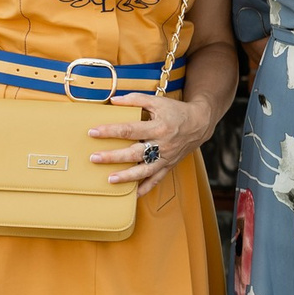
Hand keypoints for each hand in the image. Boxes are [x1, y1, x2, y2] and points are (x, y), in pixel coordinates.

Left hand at [90, 91, 214, 193]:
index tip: (93, 132)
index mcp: (157, 127)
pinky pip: (157, 180)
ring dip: (127, 176)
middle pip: (134, 153)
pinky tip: (133, 195)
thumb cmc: (176, 111)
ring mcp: (165, 158)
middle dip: (113, 156)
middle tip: (94, 158)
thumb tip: (114, 100)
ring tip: (110, 179)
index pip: (129, 130)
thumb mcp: (157, 101)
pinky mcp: (168, 165)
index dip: (110, 131)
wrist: (200, 123)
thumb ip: (135, 99)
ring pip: (144, 170)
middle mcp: (162, 145)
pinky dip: (145, 189)